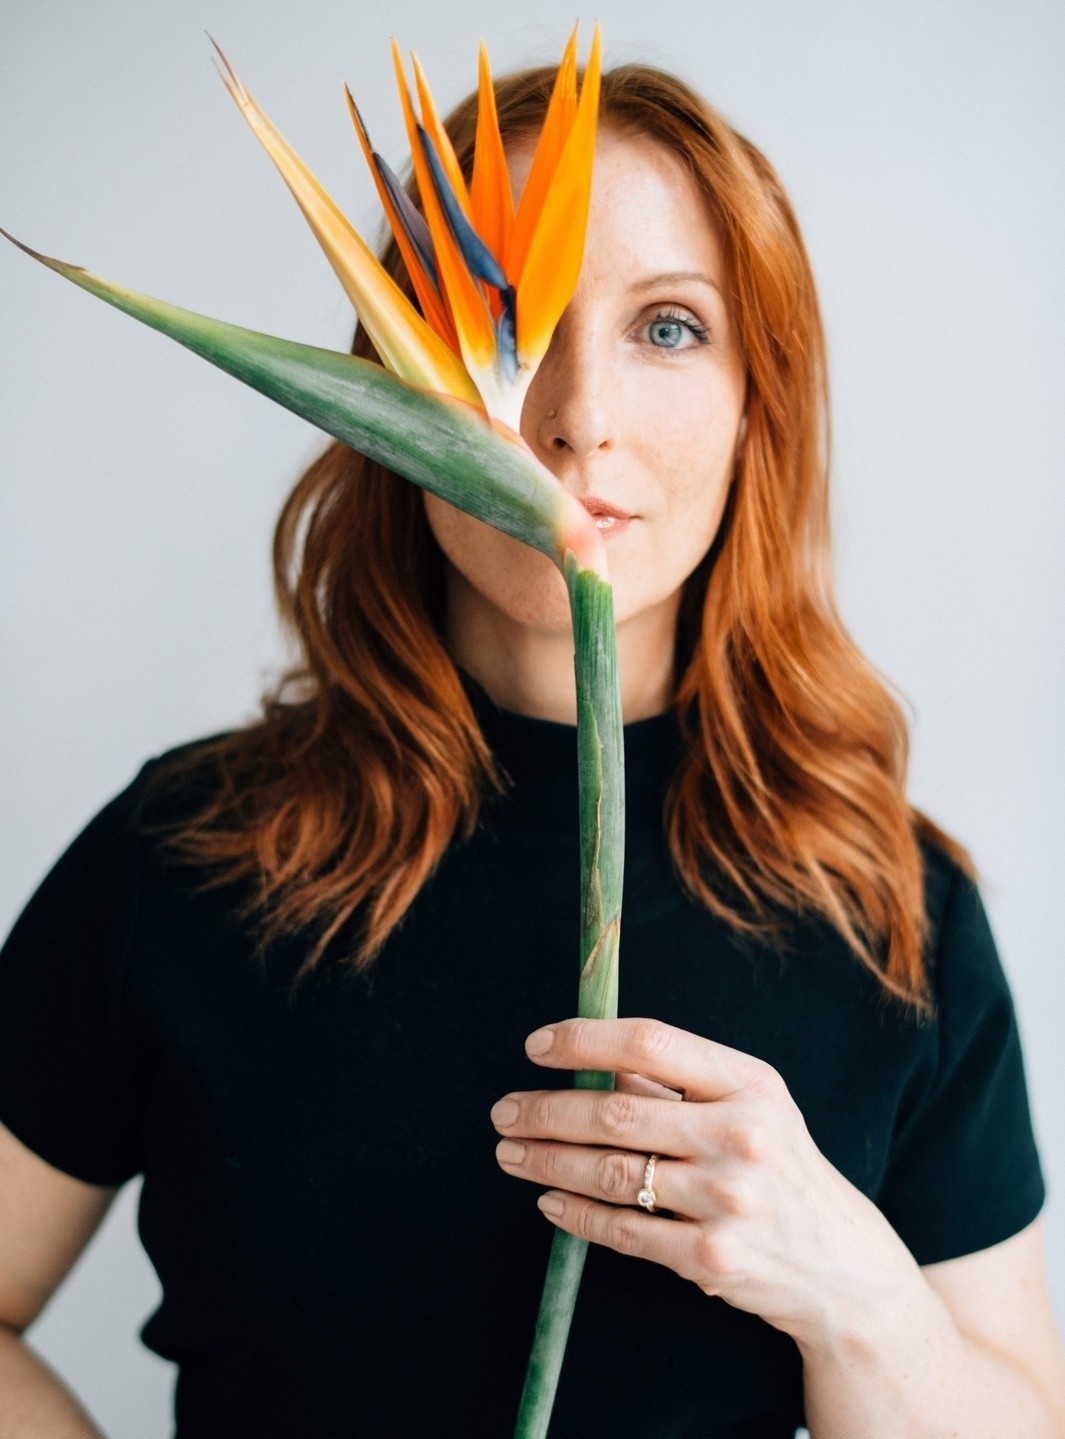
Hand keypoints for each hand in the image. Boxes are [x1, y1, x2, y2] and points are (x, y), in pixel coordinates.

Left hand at [490, 1016, 920, 1350]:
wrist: (844, 1268)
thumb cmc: (781, 1168)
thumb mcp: (752, 1106)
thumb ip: (679, 1080)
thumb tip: (595, 1054)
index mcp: (750, 1083)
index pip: (652, 1041)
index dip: (584, 1040)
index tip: (536, 1046)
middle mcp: (742, 1136)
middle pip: (618, 1113)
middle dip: (546, 1110)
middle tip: (504, 1110)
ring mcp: (728, 1200)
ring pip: (612, 1173)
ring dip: (547, 1161)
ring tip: (510, 1153)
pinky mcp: (713, 1257)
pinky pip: (624, 1230)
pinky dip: (576, 1214)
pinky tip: (549, 1200)